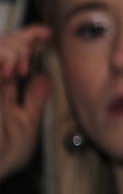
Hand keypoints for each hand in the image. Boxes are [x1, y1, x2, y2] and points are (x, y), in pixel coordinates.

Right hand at [0, 25, 51, 180]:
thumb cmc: (1, 158)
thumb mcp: (24, 125)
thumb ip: (33, 100)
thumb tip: (41, 78)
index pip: (8, 53)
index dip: (27, 39)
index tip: (47, 35)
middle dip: (19, 40)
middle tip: (34, 46)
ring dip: (8, 48)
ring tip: (19, 62)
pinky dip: (1, 60)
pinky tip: (10, 68)